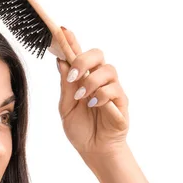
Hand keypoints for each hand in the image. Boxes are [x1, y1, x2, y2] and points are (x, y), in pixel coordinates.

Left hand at [54, 28, 128, 158]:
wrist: (94, 151)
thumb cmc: (81, 130)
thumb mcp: (66, 108)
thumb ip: (65, 86)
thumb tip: (61, 62)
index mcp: (83, 79)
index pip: (78, 55)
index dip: (72, 41)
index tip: (62, 30)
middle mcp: (99, 80)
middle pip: (98, 54)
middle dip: (84, 59)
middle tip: (73, 75)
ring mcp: (112, 90)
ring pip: (108, 70)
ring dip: (91, 81)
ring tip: (81, 97)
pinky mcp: (122, 102)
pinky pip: (114, 90)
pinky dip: (101, 96)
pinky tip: (93, 105)